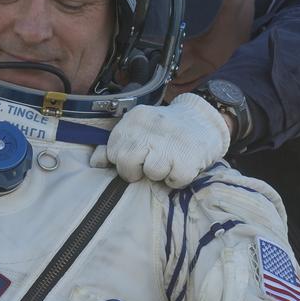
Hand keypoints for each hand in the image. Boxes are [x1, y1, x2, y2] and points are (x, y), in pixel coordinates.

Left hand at [91, 93, 230, 187]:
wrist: (204, 120)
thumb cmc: (164, 132)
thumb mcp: (138, 131)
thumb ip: (115, 145)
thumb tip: (96, 162)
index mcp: (134, 120)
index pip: (113, 151)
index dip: (122, 160)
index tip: (136, 157)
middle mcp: (151, 128)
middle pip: (127, 162)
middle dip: (135, 171)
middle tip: (149, 165)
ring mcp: (170, 142)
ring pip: (151, 172)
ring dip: (159, 174)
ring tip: (168, 161)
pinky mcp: (188, 158)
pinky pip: (174, 181)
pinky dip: (177, 179)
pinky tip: (181, 164)